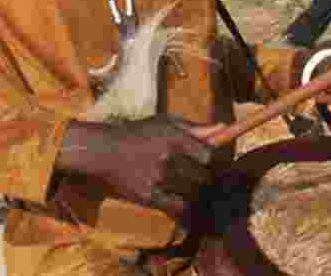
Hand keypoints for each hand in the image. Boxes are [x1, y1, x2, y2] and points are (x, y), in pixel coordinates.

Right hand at [55, 116, 220, 225]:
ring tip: (189, 188)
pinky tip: (179, 199)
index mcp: (175, 138)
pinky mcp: (148, 196)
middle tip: (201, 178)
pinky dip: (183, 206)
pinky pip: (178, 208)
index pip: (210, 157)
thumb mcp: (166, 123)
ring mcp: (158, 179)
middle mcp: (168, 158)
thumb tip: (224, 126)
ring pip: (193, 194)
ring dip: (194, 193)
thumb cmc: (139, 134)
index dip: (213, 162)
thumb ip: (195, 127)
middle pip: (204, 177)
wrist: (106, 151)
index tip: (211, 164)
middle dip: (205, 179)